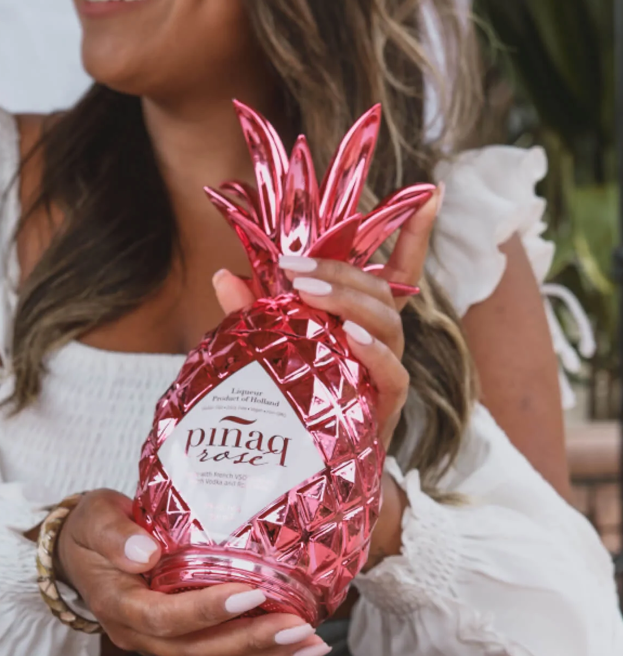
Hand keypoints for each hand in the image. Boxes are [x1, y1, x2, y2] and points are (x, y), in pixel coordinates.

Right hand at [56, 489, 332, 655]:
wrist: (84, 547)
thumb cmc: (93, 527)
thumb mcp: (95, 518)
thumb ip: (115, 533)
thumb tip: (146, 553)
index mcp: (118, 604)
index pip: (164, 618)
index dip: (207, 610)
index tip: (251, 591)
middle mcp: (140, 632)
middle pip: (198, 650)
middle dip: (251, 641)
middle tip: (299, 626)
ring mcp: (162, 639)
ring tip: (310, 644)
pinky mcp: (181, 636)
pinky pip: (219, 655)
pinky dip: (258, 654)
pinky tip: (294, 645)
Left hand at [214, 187, 441, 452]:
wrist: (314, 464)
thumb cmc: (296, 397)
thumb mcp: (270, 346)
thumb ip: (253, 312)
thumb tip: (223, 274)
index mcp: (362, 315)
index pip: (397, 268)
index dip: (415, 231)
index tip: (433, 190)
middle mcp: (382, 335)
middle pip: (379, 289)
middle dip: (338, 270)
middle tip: (292, 268)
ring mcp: (388, 367)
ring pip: (386, 322)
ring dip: (348, 302)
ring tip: (308, 294)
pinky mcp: (387, 402)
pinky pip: (391, 371)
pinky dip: (372, 351)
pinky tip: (347, 336)